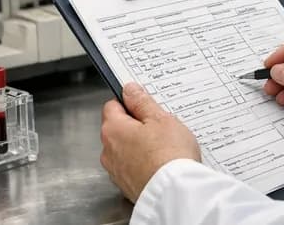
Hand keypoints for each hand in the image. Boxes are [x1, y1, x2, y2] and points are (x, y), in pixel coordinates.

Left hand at [100, 82, 200, 202]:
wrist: (175, 194)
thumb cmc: (169, 156)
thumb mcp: (160, 119)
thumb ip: (142, 102)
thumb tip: (130, 90)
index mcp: (113, 129)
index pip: (112, 105)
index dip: (129, 102)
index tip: (144, 104)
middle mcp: (108, 151)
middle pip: (119, 128)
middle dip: (136, 126)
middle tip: (160, 127)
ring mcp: (116, 171)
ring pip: (125, 149)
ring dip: (139, 146)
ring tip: (164, 148)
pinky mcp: (126, 186)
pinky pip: (132, 167)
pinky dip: (143, 164)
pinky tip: (160, 164)